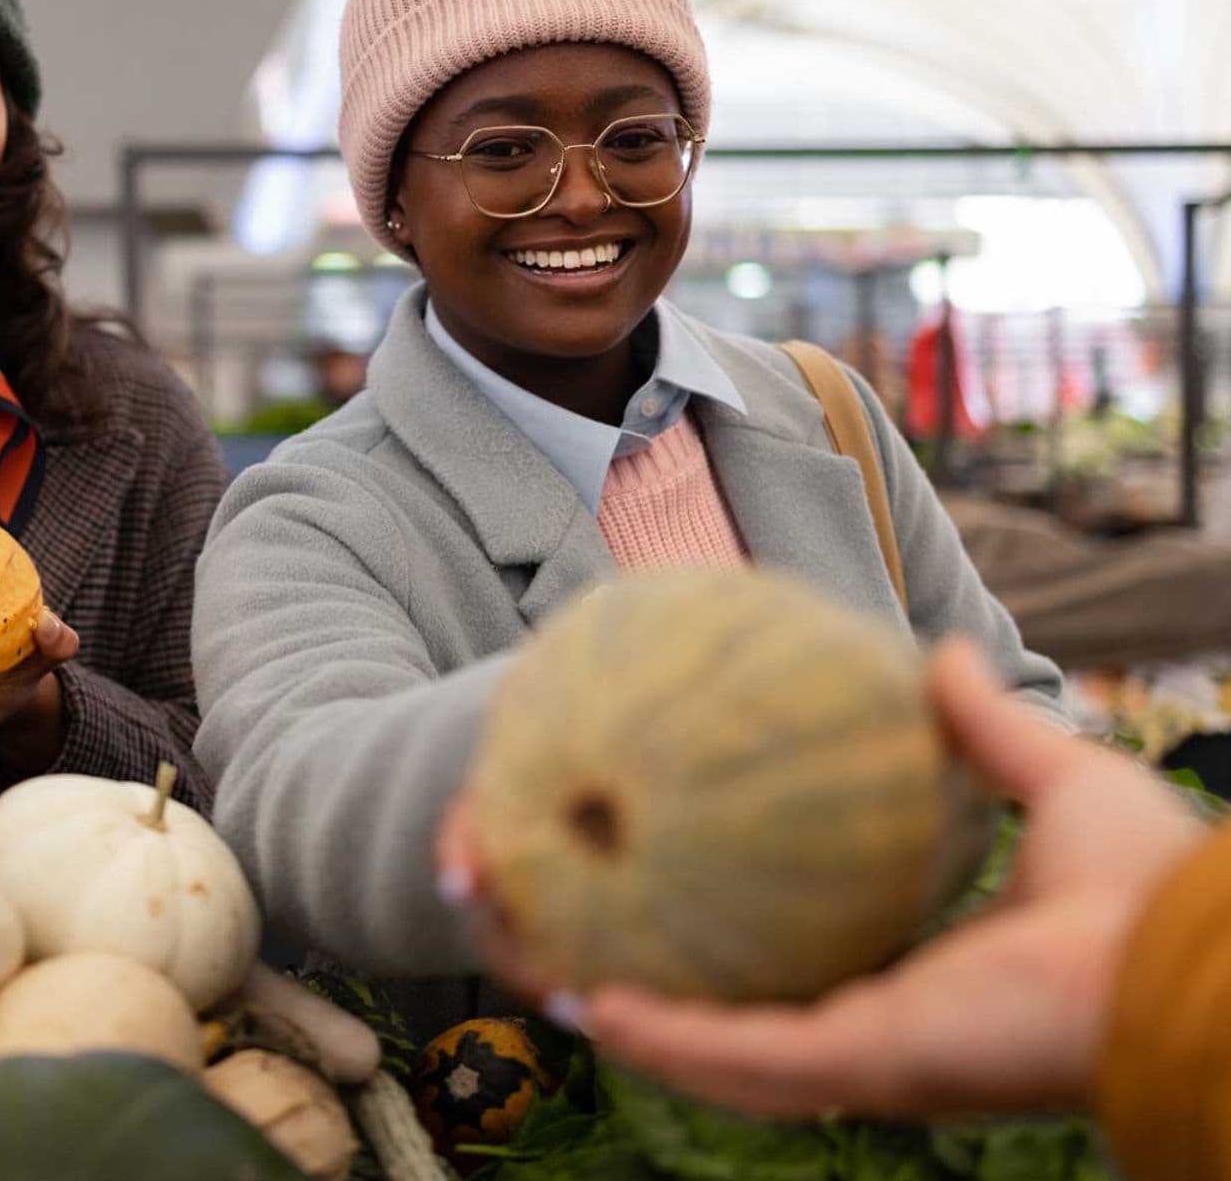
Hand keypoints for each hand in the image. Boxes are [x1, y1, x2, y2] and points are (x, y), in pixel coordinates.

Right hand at [549, 641, 1203, 1119]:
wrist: (1190, 966)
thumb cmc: (1149, 891)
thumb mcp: (1057, 781)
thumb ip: (989, 729)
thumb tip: (939, 654)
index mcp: (923, 980)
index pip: (803, 965)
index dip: (729, 936)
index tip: (664, 886)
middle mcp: (882, 1030)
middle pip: (740, 1024)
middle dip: (654, 992)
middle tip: (574, 941)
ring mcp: (867, 1056)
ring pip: (721, 1054)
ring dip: (635, 1024)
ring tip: (551, 982)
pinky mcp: (866, 1063)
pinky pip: (744, 1056)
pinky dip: (670, 1038)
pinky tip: (595, 1004)